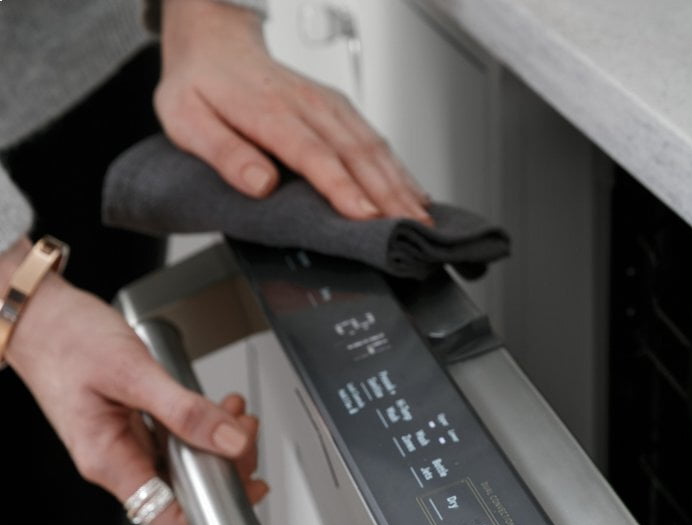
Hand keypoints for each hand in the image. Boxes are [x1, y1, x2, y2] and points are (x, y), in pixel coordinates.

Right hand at [2, 239, 267, 524]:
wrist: (36, 313)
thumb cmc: (65, 336)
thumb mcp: (133, 372)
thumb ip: (184, 410)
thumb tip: (229, 441)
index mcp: (109, 461)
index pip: (167, 517)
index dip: (213, 511)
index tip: (246, 487)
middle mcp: (116, 461)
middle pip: (185, 491)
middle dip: (226, 465)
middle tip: (244, 433)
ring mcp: (123, 445)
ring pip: (184, 464)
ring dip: (218, 442)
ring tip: (234, 414)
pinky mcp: (130, 428)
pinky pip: (175, 440)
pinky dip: (201, 426)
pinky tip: (215, 408)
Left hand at [155, 0, 430, 223]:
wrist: (215, 42)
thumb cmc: (201, 85)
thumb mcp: (186, 118)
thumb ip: (223, 152)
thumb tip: (258, 183)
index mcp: (269, 109)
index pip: (313, 153)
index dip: (342, 186)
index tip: (364, 215)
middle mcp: (308, 104)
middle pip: (356, 154)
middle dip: (388, 196)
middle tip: (409, 232)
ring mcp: (330, 106)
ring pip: (374, 148)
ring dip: (401, 187)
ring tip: (420, 222)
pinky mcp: (342, 112)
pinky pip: (377, 142)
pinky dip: (400, 172)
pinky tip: (416, 196)